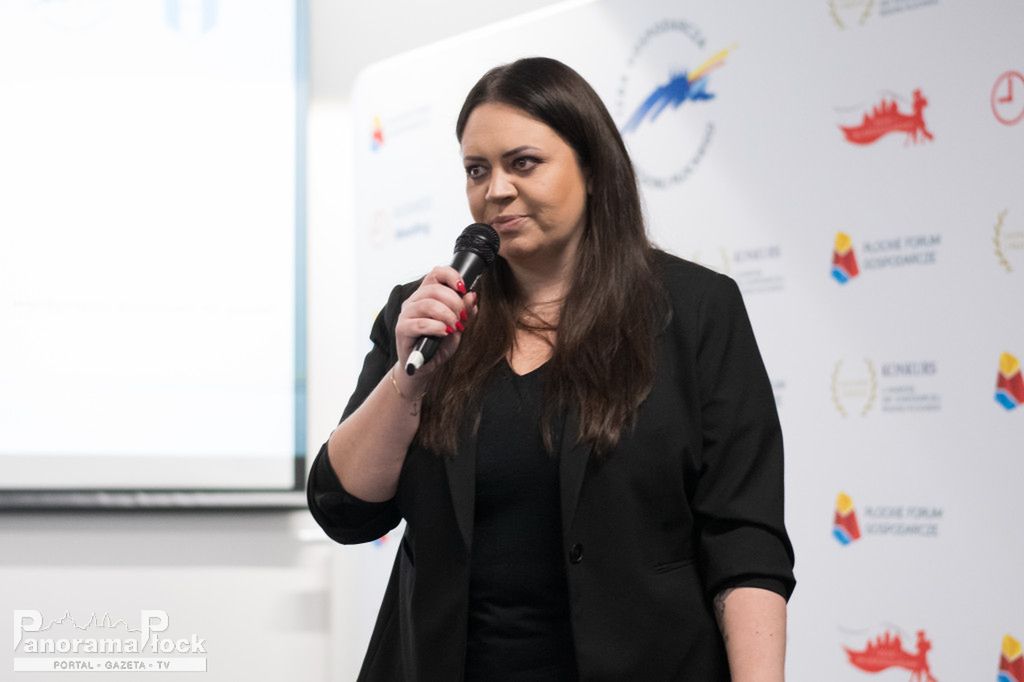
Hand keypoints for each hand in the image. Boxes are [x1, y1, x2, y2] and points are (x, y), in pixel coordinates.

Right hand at [394, 266, 477, 389]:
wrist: (425, 368)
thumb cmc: (439, 344)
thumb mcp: (458, 326)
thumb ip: (465, 310)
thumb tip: (472, 295)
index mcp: (426, 294)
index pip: (436, 273)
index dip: (452, 276)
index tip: (464, 288)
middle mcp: (414, 301)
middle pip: (434, 289)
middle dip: (455, 302)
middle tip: (463, 317)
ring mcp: (406, 314)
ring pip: (427, 304)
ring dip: (447, 315)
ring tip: (455, 327)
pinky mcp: (401, 330)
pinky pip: (420, 323)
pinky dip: (437, 327)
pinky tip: (445, 332)